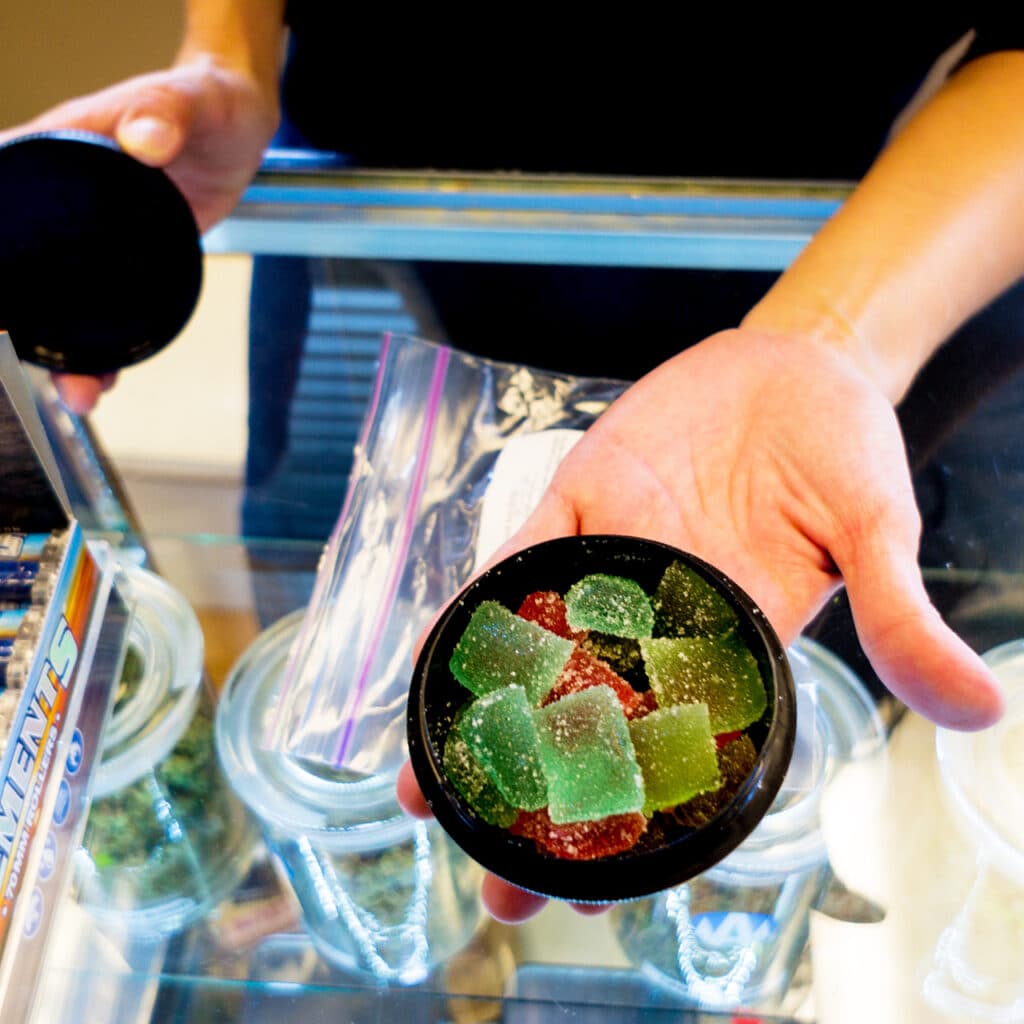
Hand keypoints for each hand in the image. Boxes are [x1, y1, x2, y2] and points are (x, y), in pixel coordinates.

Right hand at [1, 57, 278, 412]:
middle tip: (26, 357)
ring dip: (66, 349)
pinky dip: (106, 343)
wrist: (237, 122)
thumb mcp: (189, 101)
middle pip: (26, 260)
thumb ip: (164, 114)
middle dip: (20, 315)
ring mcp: (94, 230)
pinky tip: (107, 376)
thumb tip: (143, 138)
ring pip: (64, 294)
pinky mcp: (125, 254)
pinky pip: (106, 302)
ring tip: (79, 391)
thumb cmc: (207, 100)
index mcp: (59, 145)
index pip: (4, 190)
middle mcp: (66, 193)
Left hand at [398, 325, 1004, 921]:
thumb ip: (897, 613)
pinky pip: (515, 561)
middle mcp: (656, 617)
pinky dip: (476, 609)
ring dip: (487, 720)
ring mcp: (608, 562)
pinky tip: (434, 662)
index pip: (679, 752)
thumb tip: (978, 710)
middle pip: (593, 723)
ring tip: (431, 799)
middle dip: (546, 801)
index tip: (601, 895)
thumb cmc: (843, 451)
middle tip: (501, 892)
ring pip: (535, 654)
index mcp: (731, 643)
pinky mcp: (577, 502)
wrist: (798, 365)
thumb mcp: (877, 531)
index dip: (641, 825)